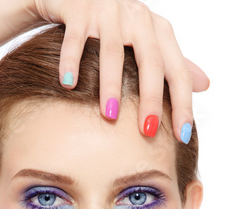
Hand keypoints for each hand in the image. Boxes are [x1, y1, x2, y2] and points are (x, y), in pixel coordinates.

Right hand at [24, 0, 208, 141]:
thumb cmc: (115, 25)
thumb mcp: (147, 41)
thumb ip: (171, 63)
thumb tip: (203, 85)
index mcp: (157, 29)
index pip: (176, 70)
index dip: (182, 103)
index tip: (182, 134)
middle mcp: (137, 18)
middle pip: (150, 61)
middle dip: (151, 98)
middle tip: (148, 130)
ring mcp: (107, 12)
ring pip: (112, 52)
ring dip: (111, 85)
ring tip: (110, 115)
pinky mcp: (78, 9)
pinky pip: (75, 39)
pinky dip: (71, 61)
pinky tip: (68, 84)